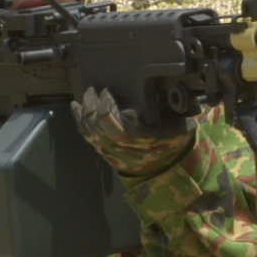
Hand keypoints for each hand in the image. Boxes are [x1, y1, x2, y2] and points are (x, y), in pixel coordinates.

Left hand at [74, 86, 194, 179]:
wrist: (167, 168)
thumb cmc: (174, 143)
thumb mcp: (180, 126)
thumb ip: (172, 109)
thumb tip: (166, 87)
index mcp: (142, 143)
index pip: (115, 127)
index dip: (106, 108)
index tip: (106, 92)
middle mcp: (123, 151)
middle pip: (98, 128)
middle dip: (92, 106)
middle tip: (93, 90)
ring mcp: (112, 153)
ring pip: (90, 133)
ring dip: (84, 112)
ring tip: (85, 96)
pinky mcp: (105, 153)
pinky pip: (87, 137)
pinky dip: (79, 121)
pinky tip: (76, 108)